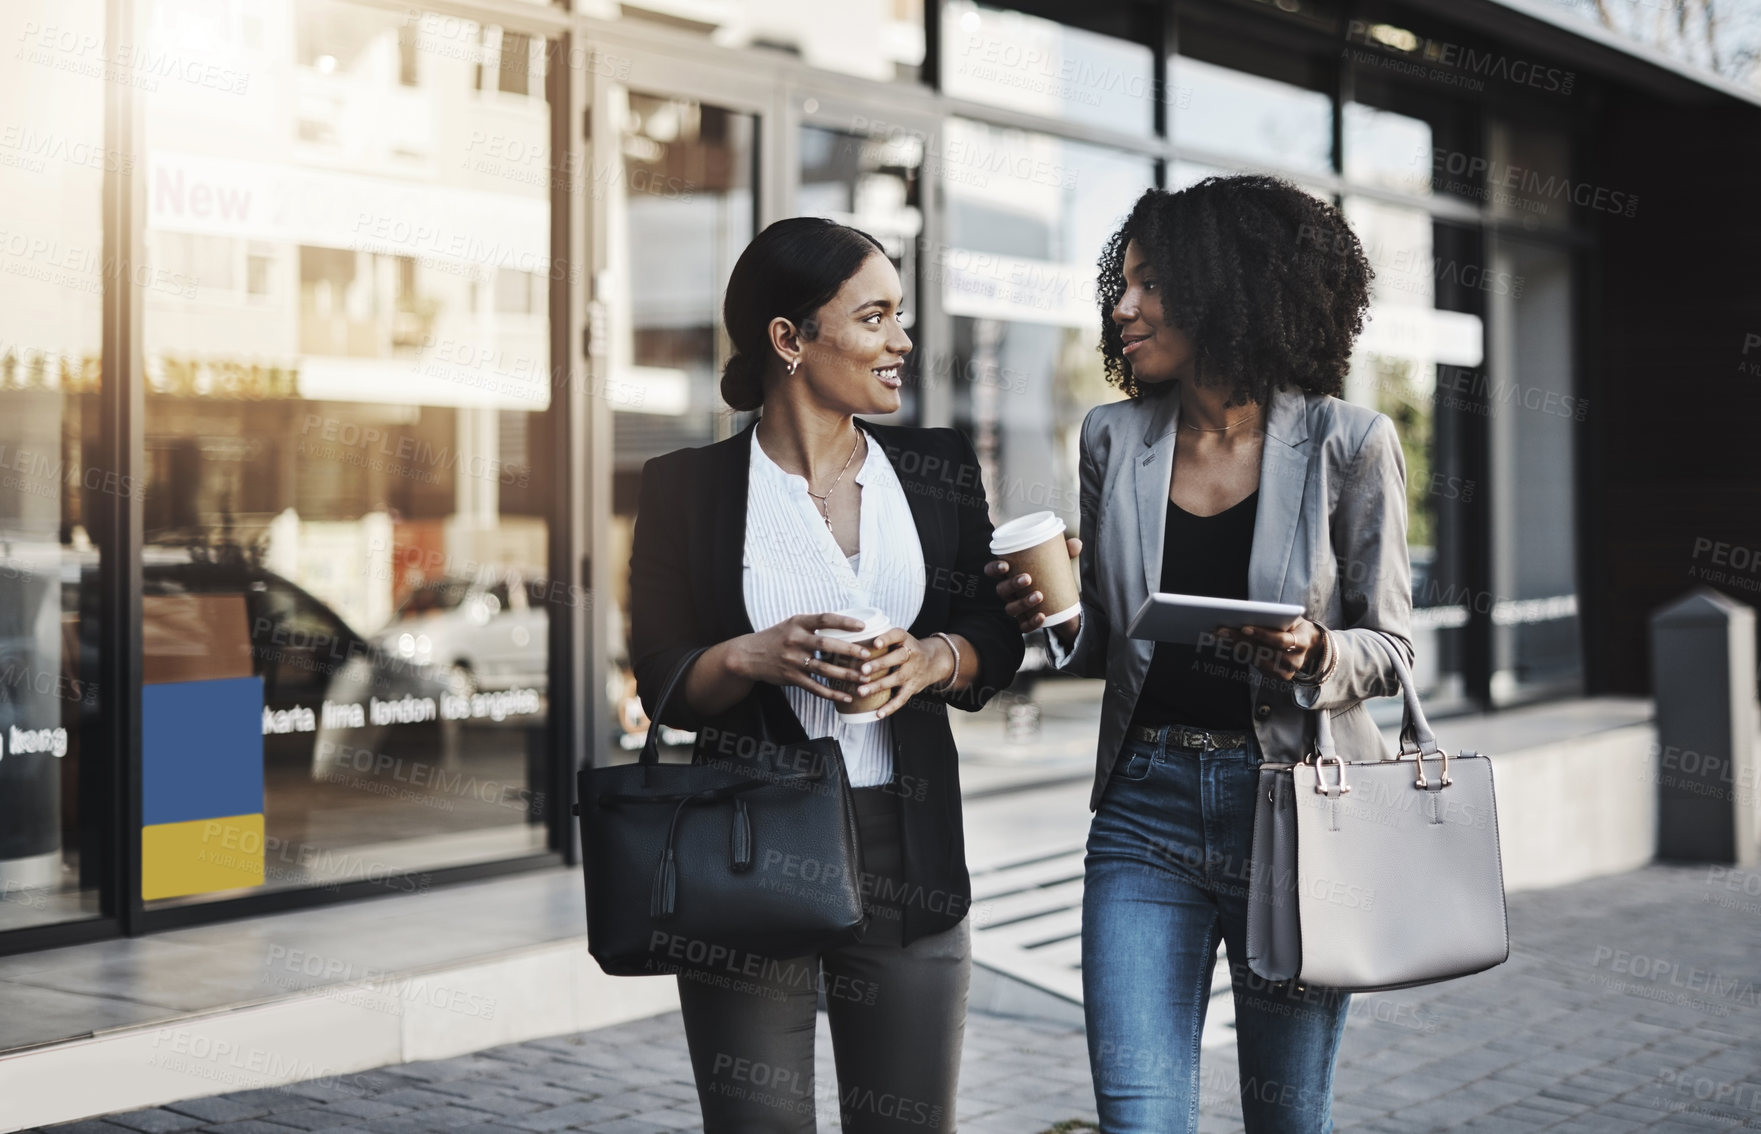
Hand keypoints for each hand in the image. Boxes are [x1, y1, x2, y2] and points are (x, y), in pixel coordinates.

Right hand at [728, 613, 873, 702]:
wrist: (748, 655)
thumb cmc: (776, 638)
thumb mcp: (791, 625)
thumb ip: (813, 626)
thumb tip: (844, 625)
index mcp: (798, 622)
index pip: (825, 619)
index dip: (845, 622)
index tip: (863, 626)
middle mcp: (795, 640)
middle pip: (827, 645)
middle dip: (849, 651)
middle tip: (867, 656)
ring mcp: (792, 660)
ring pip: (824, 669)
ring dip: (846, 675)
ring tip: (864, 678)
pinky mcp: (791, 677)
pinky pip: (815, 687)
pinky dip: (832, 693)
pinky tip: (846, 696)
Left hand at [852, 628, 950, 719]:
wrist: (934, 661)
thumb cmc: (907, 648)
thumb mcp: (900, 639)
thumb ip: (882, 639)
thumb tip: (851, 642)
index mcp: (906, 639)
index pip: (897, 635)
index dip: (887, 639)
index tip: (875, 643)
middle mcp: (911, 654)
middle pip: (897, 658)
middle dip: (880, 664)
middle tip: (863, 670)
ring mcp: (913, 672)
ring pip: (896, 679)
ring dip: (878, 686)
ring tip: (861, 691)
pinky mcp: (913, 687)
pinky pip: (902, 698)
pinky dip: (890, 707)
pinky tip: (878, 714)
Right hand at [985, 537, 1082, 638]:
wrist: (1059, 600)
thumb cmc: (1049, 574)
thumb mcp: (1056, 561)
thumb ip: (1065, 552)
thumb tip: (1076, 544)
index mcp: (1009, 574)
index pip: (992, 570)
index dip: (994, 568)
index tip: (1005, 565)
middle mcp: (1008, 592)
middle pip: (1001, 589)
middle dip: (1012, 584)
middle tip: (1028, 578)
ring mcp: (1015, 607)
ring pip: (1011, 608)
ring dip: (1023, 602)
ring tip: (1039, 595)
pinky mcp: (1025, 621)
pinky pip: (1023, 626)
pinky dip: (1032, 622)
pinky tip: (1042, 616)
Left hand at [1215, 618, 1323, 681]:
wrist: (1310, 646)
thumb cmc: (1297, 628)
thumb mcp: (1293, 619)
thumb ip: (1278, 620)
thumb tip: (1248, 615)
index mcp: (1301, 643)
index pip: (1280, 640)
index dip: (1262, 634)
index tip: (1244, 628)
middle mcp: (1294, 661)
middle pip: (1263, 651)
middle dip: (1240, 640)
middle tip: (1222, 631)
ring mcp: (1286, 672)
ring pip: (1256, 659)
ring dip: (1236, 647)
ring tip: (1221, 636)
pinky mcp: (1278, 677)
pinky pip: (1256, 665)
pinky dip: (1242, 654)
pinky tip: (1230, 644)